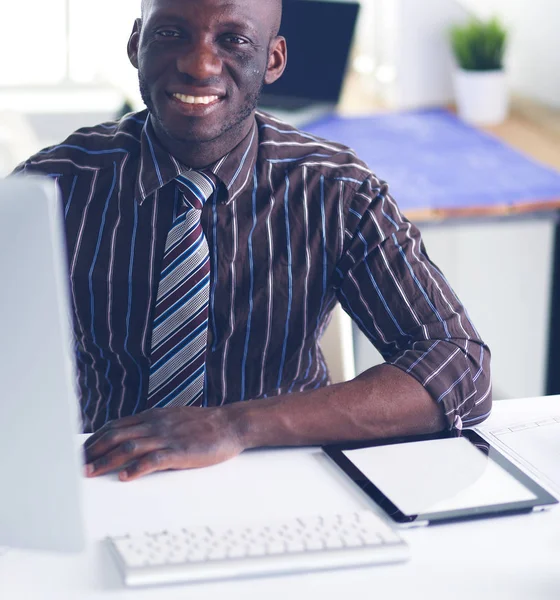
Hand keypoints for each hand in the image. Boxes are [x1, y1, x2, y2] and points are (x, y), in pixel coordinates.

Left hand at [83, 406, 244, 480]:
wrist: (231, 424)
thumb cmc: (204, 425)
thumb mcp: (174, 419)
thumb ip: (154, 426)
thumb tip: (133, 436)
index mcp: (153, 417)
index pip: (116, 425)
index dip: (96, 438)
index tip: (83, 451)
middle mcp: (156, 424)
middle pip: (116, 435)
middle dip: (94, 450)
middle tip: (78, 465)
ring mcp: (167, 437)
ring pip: (129, 447)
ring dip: (107, 460)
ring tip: (91, 472)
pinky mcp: (180, 451)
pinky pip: (154, 460)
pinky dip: (136, 468)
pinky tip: (125, 477)